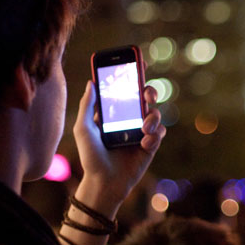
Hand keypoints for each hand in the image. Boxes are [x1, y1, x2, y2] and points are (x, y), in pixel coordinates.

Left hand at [73, 81, 165, 211]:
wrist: (104, 183)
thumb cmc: (91, 157)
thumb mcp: (83, 129)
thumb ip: (87, 106)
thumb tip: (91, 82)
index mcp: (115, 112)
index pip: (126, 88)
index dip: (135, 74)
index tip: (140, 62)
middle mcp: (130, 119)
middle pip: (146, 97)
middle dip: (150, 91)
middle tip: (147, 95)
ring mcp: (142, 132)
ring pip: (156, 114)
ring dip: (153, 117)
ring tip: (144, 128)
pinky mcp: (151, 145)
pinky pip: (160, 133)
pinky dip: (154, 136)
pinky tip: (144, 143)